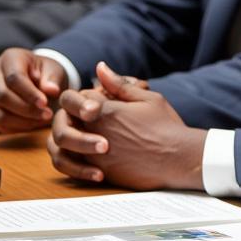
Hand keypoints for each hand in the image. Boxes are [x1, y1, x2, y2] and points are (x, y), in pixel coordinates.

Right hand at [0, 49, 67, 131]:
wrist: (35, 78)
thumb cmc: (45, 73)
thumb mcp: (54, 71)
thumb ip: (52, 79)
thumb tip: (51, 89)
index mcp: (10, 57)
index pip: (14, 78)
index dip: (29, 93)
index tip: (45, 104)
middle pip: (1, 95)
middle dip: (25, 109)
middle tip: (46, 115)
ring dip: (19, 121)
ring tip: (40, 121)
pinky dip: (11, 127)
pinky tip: (29, 124)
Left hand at [47, 61, 204, 189]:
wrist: (178, 158)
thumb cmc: (166, 125)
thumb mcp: (147, 98)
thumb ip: (119, 84)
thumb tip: (99, 67)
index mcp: (105, 110)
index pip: (75, 97)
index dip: (83, 98)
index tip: (98, 101)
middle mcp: (95, 132)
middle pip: (62, 121)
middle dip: (71, 118)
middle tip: (88, 119)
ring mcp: (95, 155)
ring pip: (62, 146)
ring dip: (70, 140)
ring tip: (85, 139)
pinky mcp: (100, 173)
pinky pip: (73, 167)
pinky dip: (77, 160)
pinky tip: (95, 156)